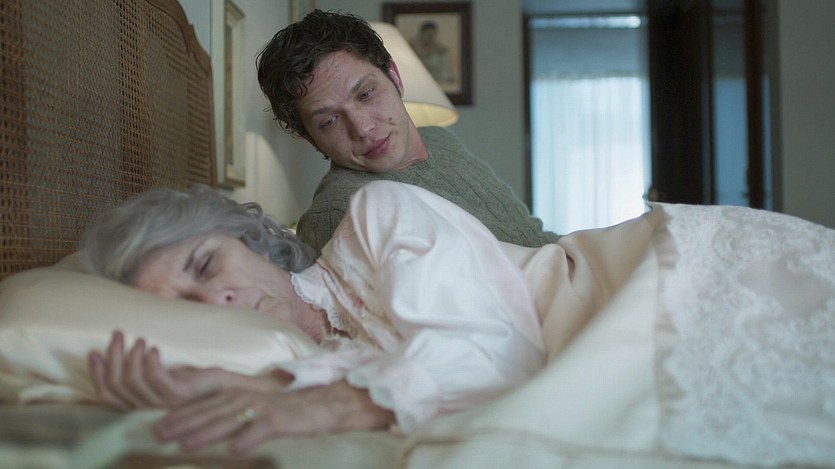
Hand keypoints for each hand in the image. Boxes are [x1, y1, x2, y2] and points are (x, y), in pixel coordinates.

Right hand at [88, 330, 287, 409]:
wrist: (229, 385)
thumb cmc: (196, 377)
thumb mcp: (165, 372)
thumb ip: (144, 369)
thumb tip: (122, 347)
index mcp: (141, 405)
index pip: (107, 395)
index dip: (98, 373)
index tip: (94, 351)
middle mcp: (149, 409)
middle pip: (118, 385)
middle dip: (113, 357)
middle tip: (118, 334)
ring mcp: (164, 404)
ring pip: (133, 380)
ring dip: (131, 355)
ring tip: (139, 338)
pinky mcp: (180, 396)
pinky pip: (156, 378)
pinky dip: (151, 361)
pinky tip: (154, 347)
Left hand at [153, 381, 394, 452]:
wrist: (328, 402)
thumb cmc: (290, 410)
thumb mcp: (258, 408)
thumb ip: (234, 413)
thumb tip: (210, 431)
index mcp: (241, 393)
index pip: (204, 405)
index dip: (179, 415)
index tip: (155, 426)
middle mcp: (249, 397)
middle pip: (210, 411)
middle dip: (183, 423)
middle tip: (158, 434)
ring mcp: (265, 408)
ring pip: (230, 420)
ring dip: (207, 431)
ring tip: (186, 445)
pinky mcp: (283, 419)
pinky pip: (263, 429)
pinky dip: (249, 438)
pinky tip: (235, 449)